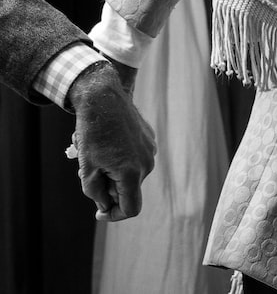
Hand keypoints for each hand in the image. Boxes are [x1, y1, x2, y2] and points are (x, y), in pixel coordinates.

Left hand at [68, 62, 155, 220]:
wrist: (104, 99)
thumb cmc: (93, 134)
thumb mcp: (86, 169)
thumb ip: (96, 194)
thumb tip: (106, 205)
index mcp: (132, 174)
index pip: (131, 209)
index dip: (114, 215)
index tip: (99, 213)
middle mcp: (147, 164)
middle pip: (129, 190)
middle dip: (109, 187)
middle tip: (89, 173)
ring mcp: (151, 151)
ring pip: (132, 174)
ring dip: (114, 172)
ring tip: (97, 154)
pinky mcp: (150, 140)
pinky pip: (136, 158)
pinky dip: (122, 158)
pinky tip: (109, 143)